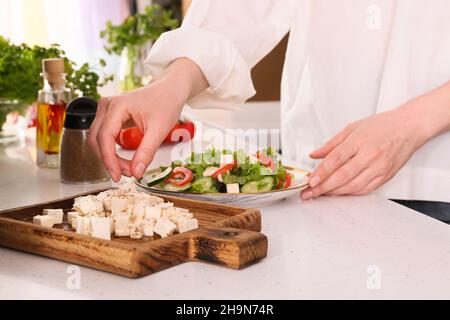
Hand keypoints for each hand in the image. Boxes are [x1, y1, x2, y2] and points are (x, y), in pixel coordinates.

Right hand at [88, 58, 207, 181]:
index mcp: (117, 106)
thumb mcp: (159, 130)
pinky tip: (123, 160)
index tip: (117, 176)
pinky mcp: (108, 115)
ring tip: (129, 168)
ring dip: (109, 157)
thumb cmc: (166, 104)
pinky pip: (103, 137)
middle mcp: (106, 105)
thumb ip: (146, 152)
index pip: (105, 138)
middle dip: (110, 160)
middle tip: (129, 173)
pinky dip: (110, 151)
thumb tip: (136, 172)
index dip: (109, 160)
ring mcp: (105, 109)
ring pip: (97, 140)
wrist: (169, 90)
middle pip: (97, 140)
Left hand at [300, 107, 428, 199]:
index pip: (336, 159)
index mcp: (360, 141)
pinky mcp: (385, 176)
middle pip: (342, 176)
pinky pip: (364, 189)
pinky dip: (349, 193)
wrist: (409, 128)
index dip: (321, 172)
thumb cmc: (382, 126)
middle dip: (323, 187)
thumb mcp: (352, 128)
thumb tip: (314, 155)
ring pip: (353, 186)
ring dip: (334, 192)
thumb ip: (331, 144)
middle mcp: (370, 156)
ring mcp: (379, 168)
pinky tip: (338, 193)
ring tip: (320, 194)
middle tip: (309, 193)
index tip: (310, 181)